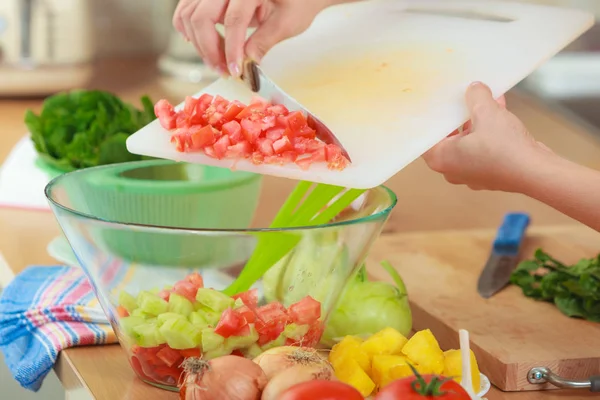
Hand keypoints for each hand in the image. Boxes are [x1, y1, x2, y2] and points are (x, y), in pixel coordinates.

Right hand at [173, 0, 335, 76]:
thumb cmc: (297, 2)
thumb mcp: (287, 22)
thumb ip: (264, 42)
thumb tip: (247, 64)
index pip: (234, 19)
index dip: (232, 49)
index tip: (235, 71)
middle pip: (201, 17)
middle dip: (209, 49)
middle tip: (224, 71)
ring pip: (188, 14)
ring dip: (198, 43)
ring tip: (218, 61)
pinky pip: (185, 10)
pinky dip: (189, 30)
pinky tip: (204, 44)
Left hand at [422, 82, 552, 192]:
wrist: (536, 171)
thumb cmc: (504, 148)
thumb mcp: (486, 112)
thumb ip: (475, 96)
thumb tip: (474, 88)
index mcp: (441, 159)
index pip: (426, 136)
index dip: (433, 118)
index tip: (438, 104)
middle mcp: (452, 170)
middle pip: (448, 137)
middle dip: (458, 116)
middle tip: (463, 98)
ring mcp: (471, 173)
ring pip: (468, 141)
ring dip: (477, 120)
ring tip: (486, 100)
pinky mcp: (489, 173)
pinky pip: (483, 147)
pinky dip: (488, 131)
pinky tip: (500, 110)